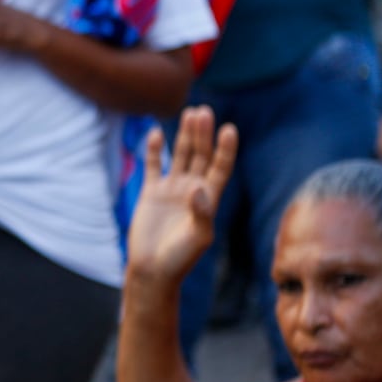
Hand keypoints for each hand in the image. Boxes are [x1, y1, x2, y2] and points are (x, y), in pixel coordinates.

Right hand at [125, 107, 237, 284]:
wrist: (153, 269)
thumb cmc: (180, 258)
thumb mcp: (197, 238)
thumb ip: (201, 213)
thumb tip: (198, 187)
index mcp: (209, 199)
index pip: (220, 168)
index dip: (225, 149)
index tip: (229, 129)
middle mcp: (192, 189)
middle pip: (200, 155)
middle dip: (203, 134)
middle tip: (203, 112)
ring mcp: (172, 189)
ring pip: (180, 155)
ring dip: (185, 135)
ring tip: (190, 113)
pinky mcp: (151, 192)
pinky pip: (154, 165)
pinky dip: (154, 149)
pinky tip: (156, 132)